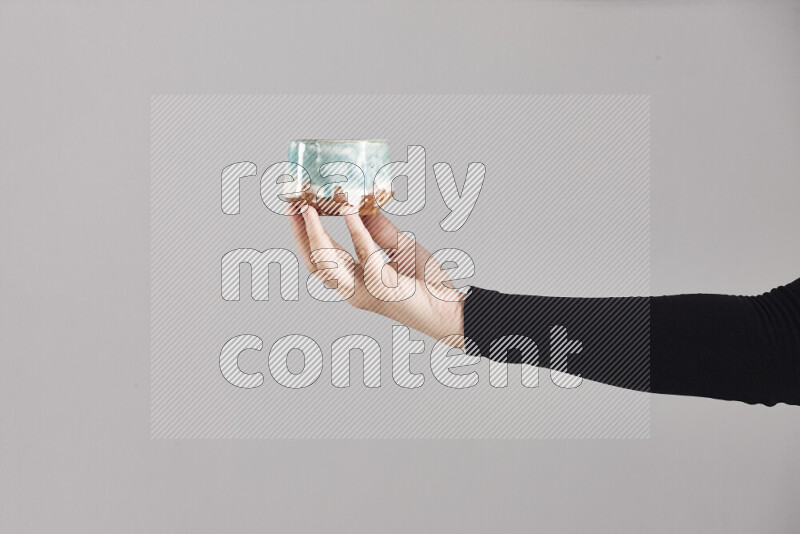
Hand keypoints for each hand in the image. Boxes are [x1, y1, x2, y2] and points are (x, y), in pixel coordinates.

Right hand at [288, 204, 464, 346]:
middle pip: (315, 262)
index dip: (303, 235)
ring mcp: (365, 291)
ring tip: (308, 209)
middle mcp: (354, 289)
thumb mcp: (397, 246)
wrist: (450, 307)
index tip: (294, 209)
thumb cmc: (426, 283)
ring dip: (315, 234)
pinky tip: (348, 212)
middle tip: (291, 207)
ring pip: (328, 264)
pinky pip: (365, 255)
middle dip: (300, 234)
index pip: (319, 258)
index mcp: (354, 280)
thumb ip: (377, 229)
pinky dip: (355, 231)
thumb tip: (358, 204)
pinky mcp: (383, 288)